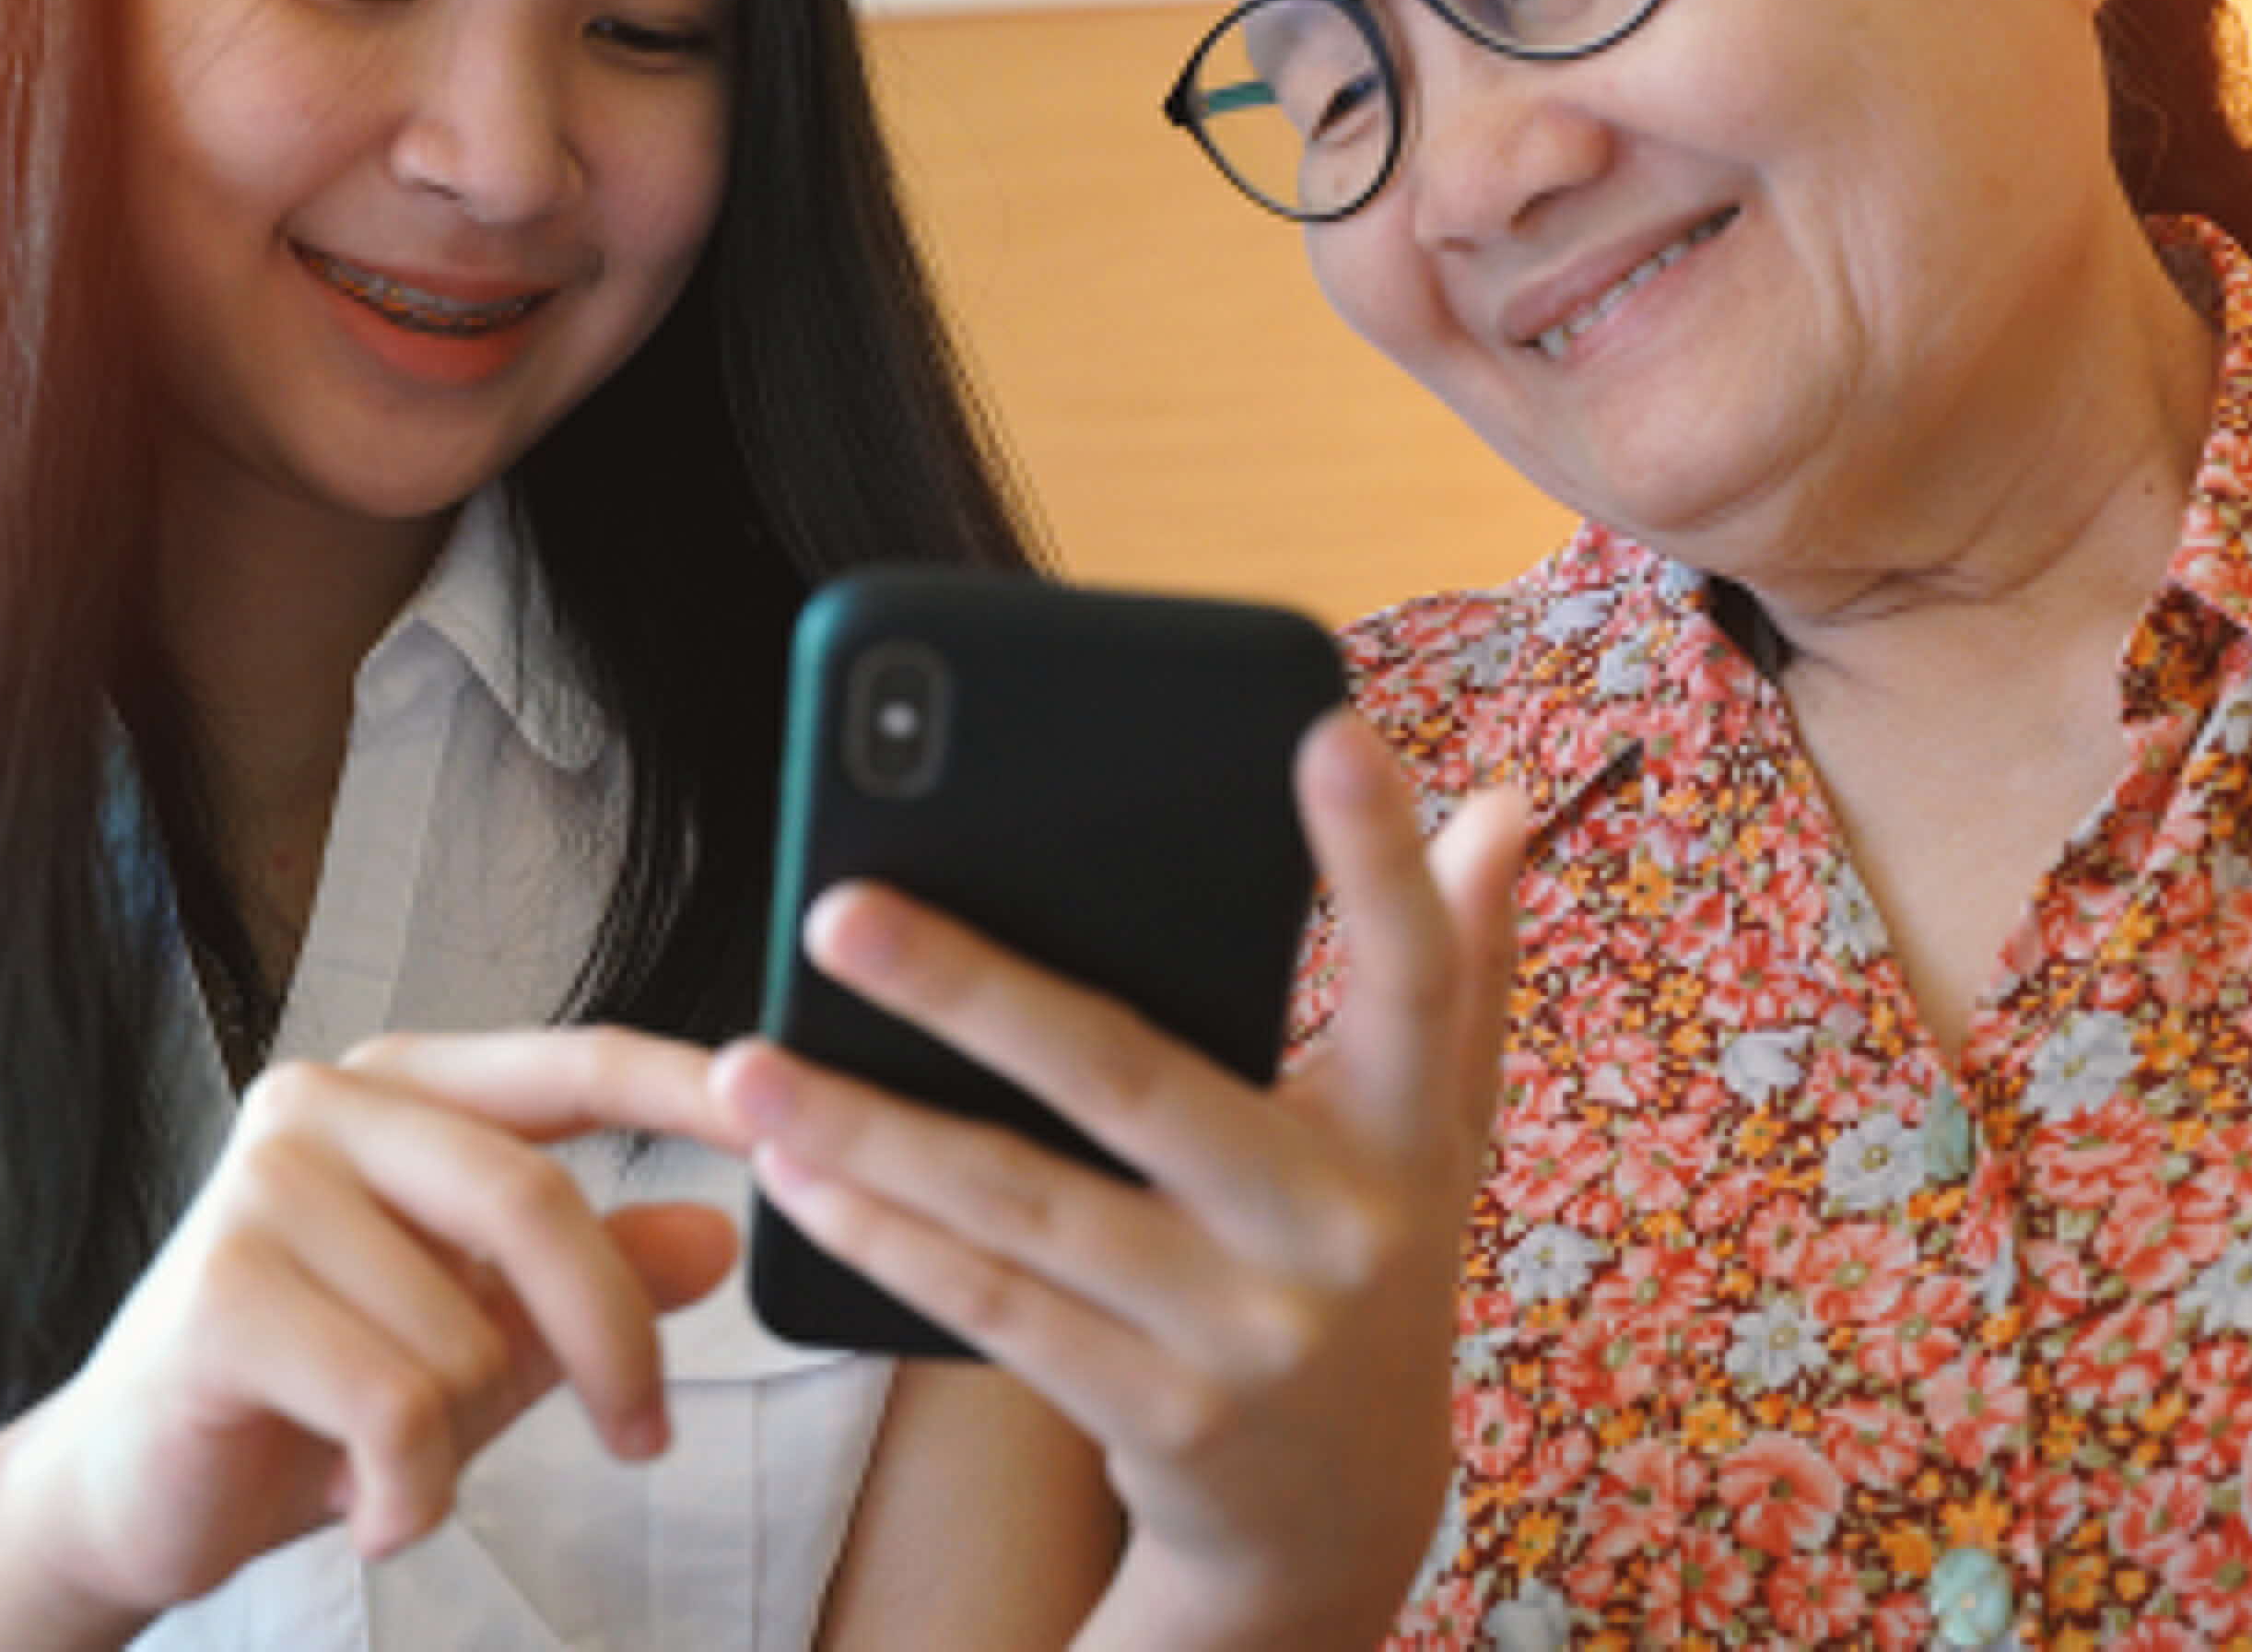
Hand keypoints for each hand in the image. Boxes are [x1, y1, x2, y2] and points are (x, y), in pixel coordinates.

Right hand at [0, 1029, 746, 1635]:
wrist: (131, 1495)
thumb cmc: (319, 1398)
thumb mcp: (489, 1334)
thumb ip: (597, 1279)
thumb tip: (723, 1240)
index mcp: (401, 1089)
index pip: (578, 1064)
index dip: (693, 1087)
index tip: (801, 1107)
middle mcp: (322, 1107)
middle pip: (537, 1204)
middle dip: (614, 1342)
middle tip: (646, 1438)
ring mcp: (261, 1189)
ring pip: (467, 1331)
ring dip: (466, 1438)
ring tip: (404, 1465)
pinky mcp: (220, 1293)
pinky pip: (398, 1406)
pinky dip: (411, 1489)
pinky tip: (371, 1511)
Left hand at [710, 711, 1525, 1647]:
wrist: (1339, 1524)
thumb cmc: (1366, 1263)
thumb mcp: (1432, 1132)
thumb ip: (1463, 965)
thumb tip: (1502, 805)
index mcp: (1409, 1132)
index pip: (1413, 976)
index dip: (1376, 858)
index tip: (1328, 727)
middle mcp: (1340, 1231)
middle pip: (1137, 1083)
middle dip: (977, 994)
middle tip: (841, 907)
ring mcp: (1244, 1335)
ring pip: (1027, 1205)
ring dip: (873, 1131)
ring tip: (749, 1063)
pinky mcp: (1156, 1418)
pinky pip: (996, 1311)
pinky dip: (890, 1242)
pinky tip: (798, 1178)